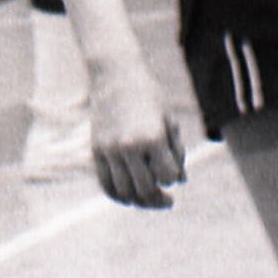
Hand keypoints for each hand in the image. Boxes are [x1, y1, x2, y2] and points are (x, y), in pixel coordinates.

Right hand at [88, 55, 185, 209]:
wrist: (115, 76)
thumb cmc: (149, 96)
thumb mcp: (168, 121)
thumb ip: (175, 152)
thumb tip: (181, 181)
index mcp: (152, 137)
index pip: (167, 176)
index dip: (173, 178)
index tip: (175, 175)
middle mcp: (129, 146)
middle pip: (145, 189)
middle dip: (158, 199)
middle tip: (166, 200)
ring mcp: (110, 150)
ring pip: (125, 192)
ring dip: (139, 201)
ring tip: (149, 199)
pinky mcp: (96, 151)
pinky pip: (106, 184)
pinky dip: (118, 196)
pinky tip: (129, 198)